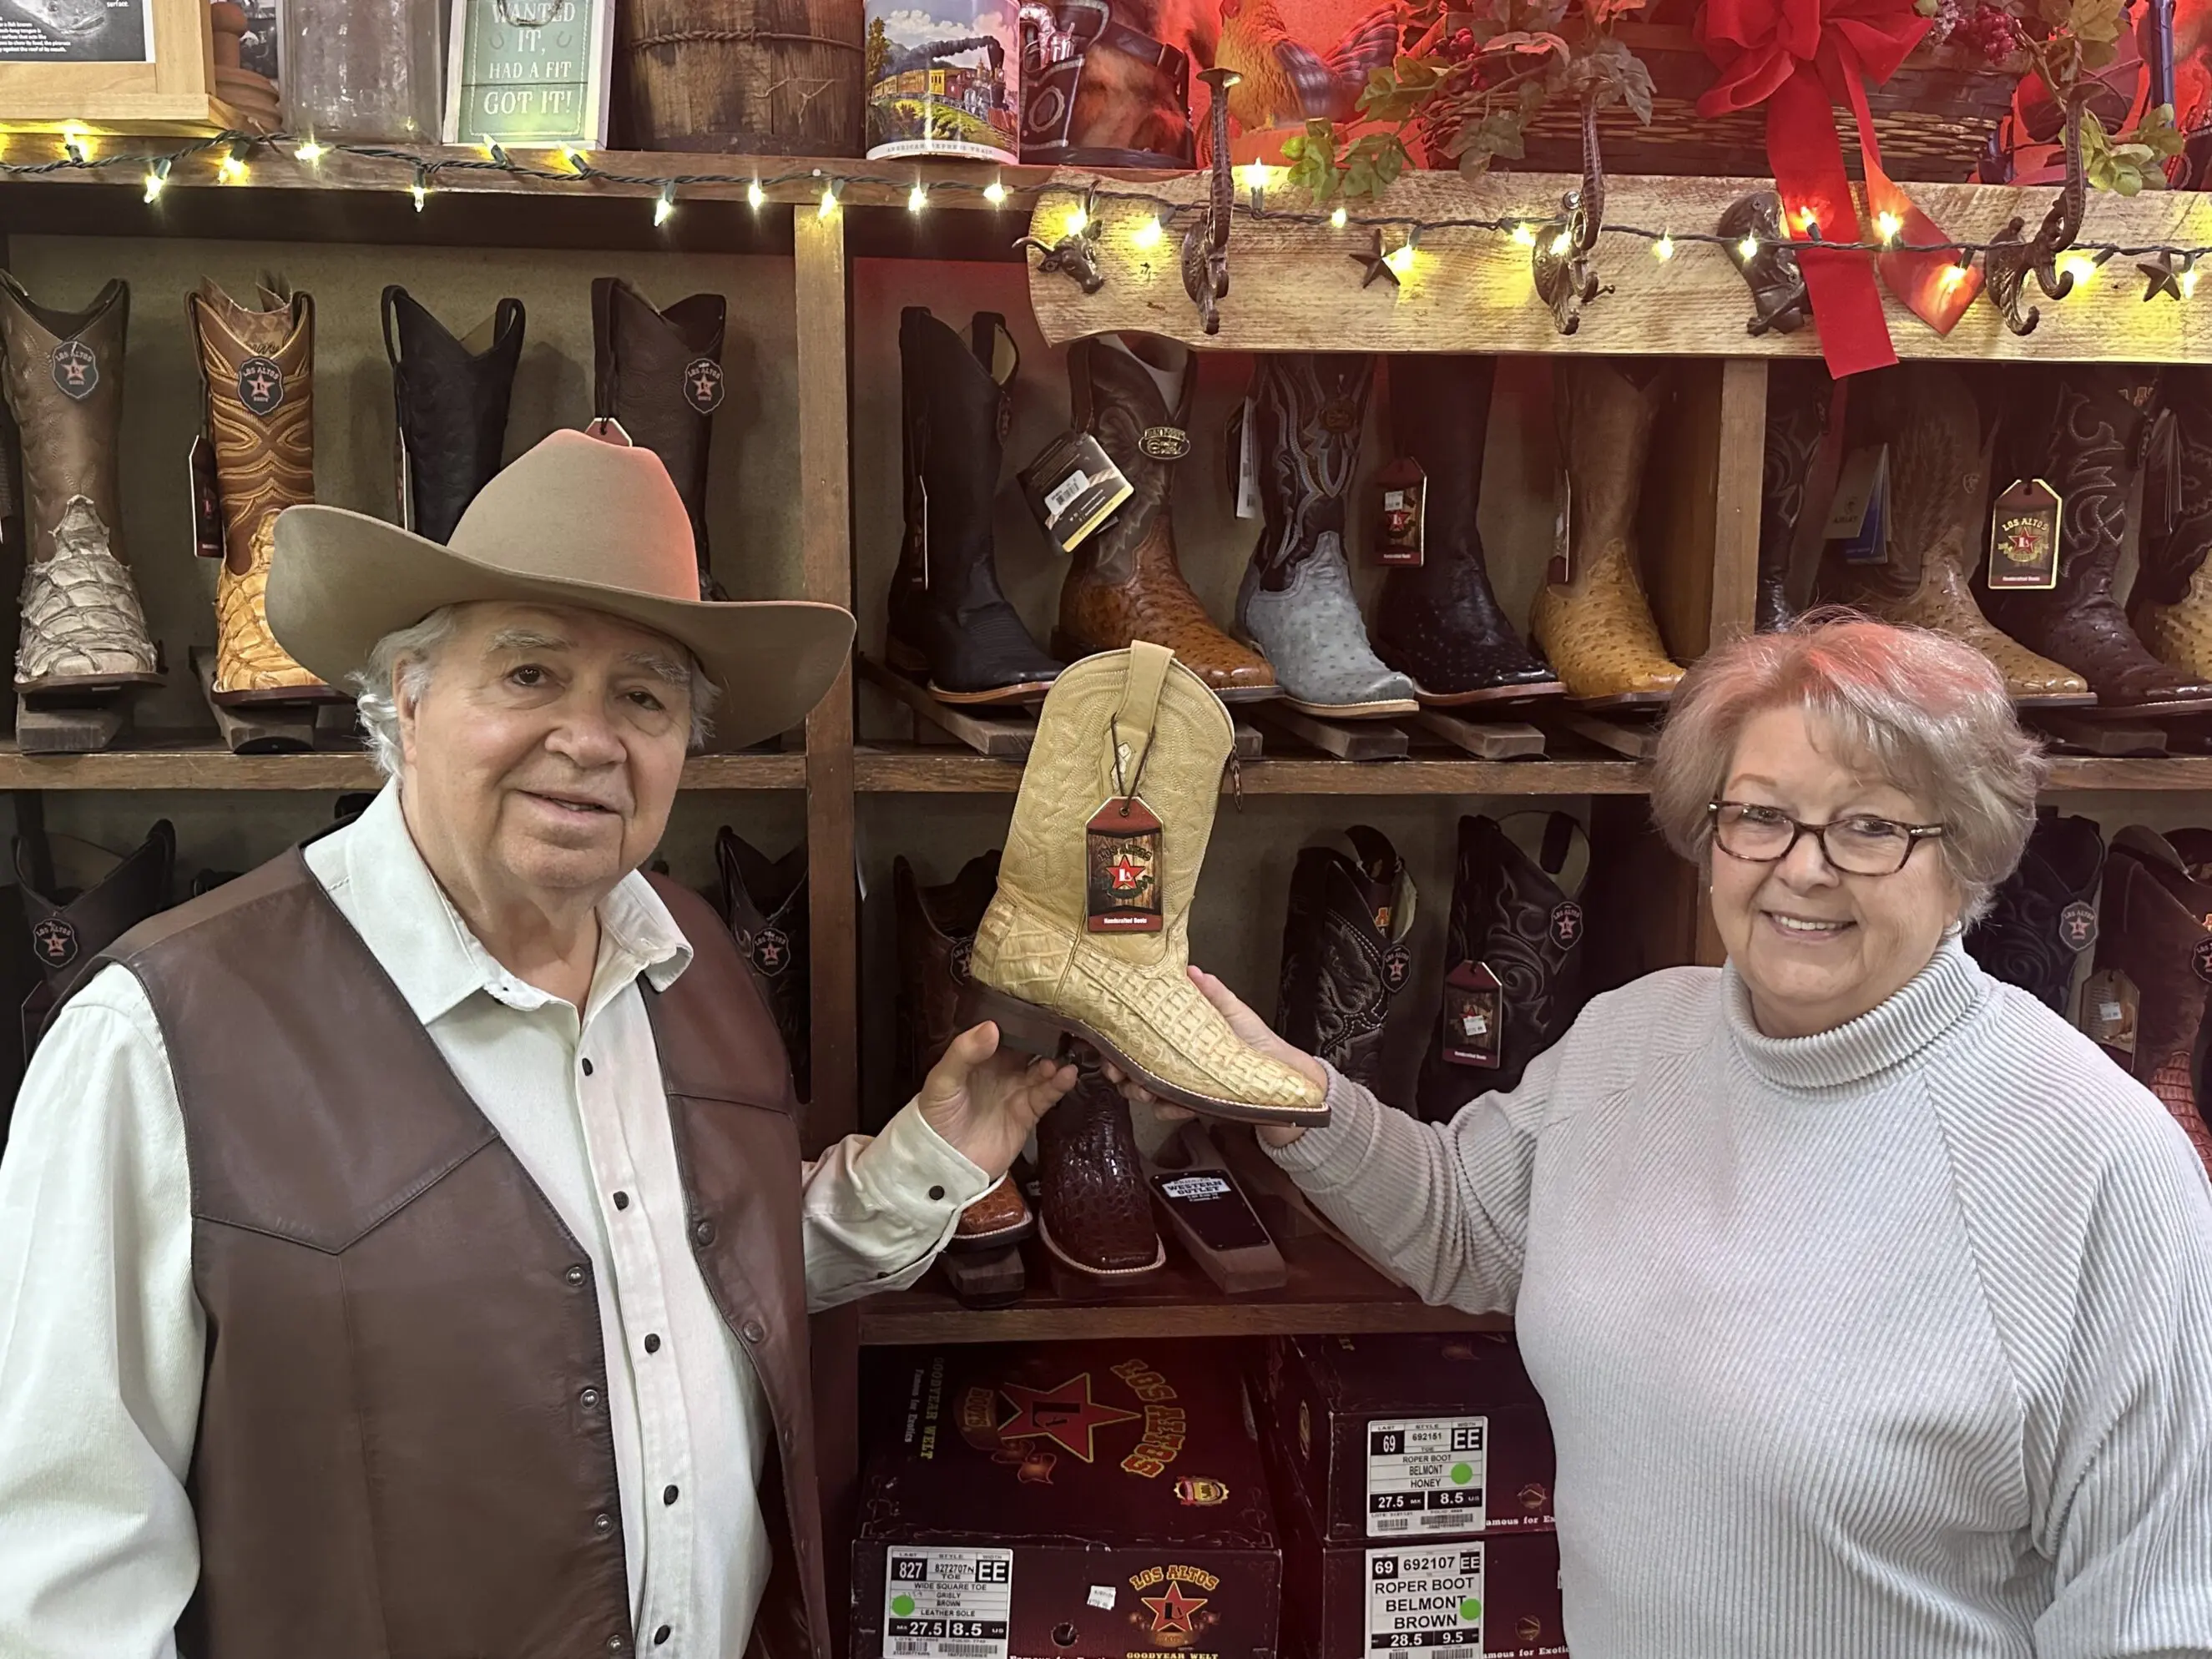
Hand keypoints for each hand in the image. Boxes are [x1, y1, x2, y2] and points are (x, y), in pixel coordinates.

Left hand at [916, 1022, 1077, 1178]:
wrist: (944, 1164)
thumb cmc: (935, 1118)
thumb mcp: (942, 1080)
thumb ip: (964, 1052)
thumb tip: (991, 1027)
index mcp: (979, 1057)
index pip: (1003, 1033)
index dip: (1019, 1021)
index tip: (1037, 1007)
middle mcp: (1001, 1071)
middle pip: (1028, 1049)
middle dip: (1044, 1038)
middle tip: (1060, 1028)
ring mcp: (1015, 1091)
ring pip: (1042, 1070)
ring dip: (1053, 1061)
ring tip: (1061, 1056)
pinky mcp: (1027, 1113)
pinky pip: (1046, 1095)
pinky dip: (1059, 1084)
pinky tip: (1067, 1075)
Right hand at [1101, 965, 1325, 1148]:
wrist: (1286, 1082)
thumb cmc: (1261, 1045)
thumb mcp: (1236, 1014)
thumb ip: (1213, 995)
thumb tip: (1191, 970)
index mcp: (1181, 1035)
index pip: (1141, 1035)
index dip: (1120, 1039)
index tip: (1108, 1040)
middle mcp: (1176, 1060)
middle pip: (1134, 1065)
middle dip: (1119, 1069)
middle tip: (1117, 1070)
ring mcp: (1183, 1084)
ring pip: (1145, 1090)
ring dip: (1138, 1090)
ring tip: (1142, 1088)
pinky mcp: (1195, 1105)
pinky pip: (1170, 1109)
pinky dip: (1167, 1108)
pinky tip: (1170, 1104)